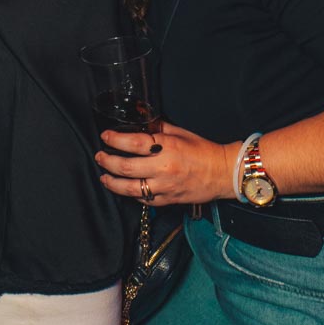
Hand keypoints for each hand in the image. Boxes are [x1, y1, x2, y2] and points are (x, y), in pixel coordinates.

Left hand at [96, 122, 230, 206]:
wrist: (223, 173)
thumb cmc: (203, 151)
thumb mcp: (180, 133)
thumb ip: (158, 128)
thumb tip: (139, 123)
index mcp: (168, 147)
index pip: (134, 143)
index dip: (115, 140)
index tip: (105, 137)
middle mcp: (164, 168)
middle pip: (126, 167)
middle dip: (107, 161)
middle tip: (100, 156)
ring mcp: (165, 187)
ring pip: (130, 188)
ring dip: (112, 182)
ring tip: (104, 176)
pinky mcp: (167, 200)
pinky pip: (143, 199)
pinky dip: (131, 193)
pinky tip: (124, 188)